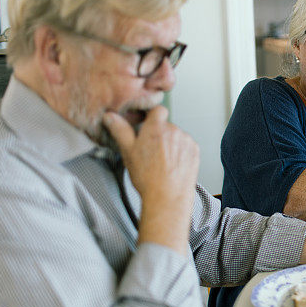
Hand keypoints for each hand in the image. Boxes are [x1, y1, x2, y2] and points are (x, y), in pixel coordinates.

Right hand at [103, 106, 199, 252]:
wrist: (167, 196)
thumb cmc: (147, 177)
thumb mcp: (128, 152)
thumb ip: (120, 130)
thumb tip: (110, 116)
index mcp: (156, 127)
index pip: (158, 110)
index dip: (153, 117)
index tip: (148, 127)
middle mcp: (174, 130)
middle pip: (166, 125)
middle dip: (159, 134)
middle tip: (151, 153)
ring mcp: (186, 140)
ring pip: (177, 136)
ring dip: (171, 144)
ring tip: (162, 162)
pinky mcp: (195, 150)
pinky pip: (186, 145)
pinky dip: (181, 152)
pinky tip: (172, 165)